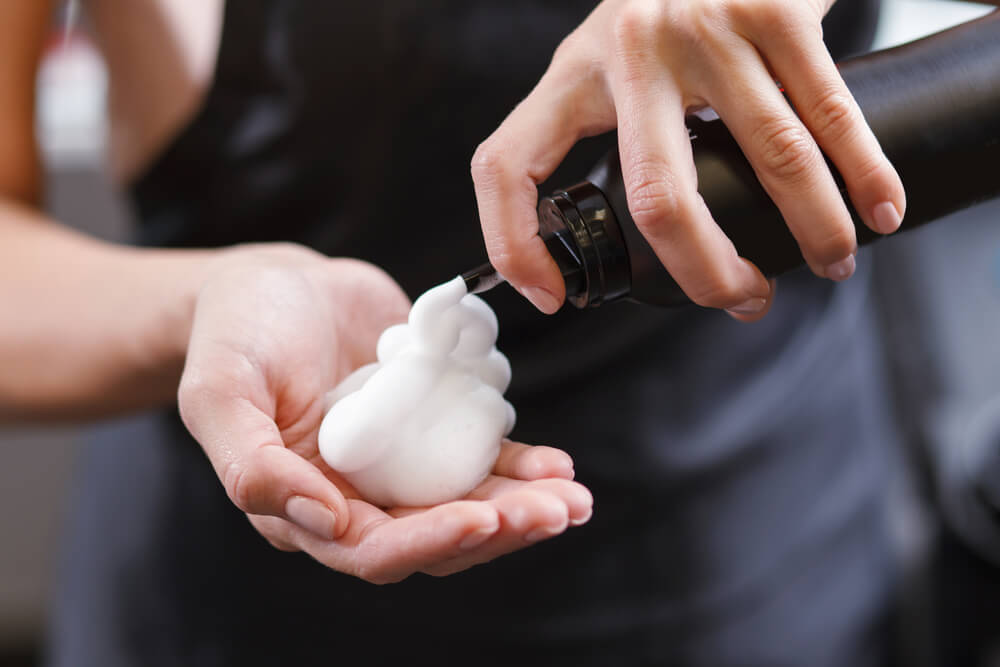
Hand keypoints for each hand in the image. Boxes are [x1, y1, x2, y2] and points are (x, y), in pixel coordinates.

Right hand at [178, 244, 591, 582]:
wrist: (279, 284)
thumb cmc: (234, 333)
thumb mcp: (220, 393)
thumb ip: (253, 466)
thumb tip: (327, 523)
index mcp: (303, 505)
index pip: (373, 549)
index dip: (430, 541)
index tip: (483, 519)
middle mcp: (357, 496)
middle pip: (436, 534)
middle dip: (499, 529)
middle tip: (556, 513)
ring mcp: (399, 463)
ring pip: (467, 503)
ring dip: (523, 506)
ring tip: (573, 498)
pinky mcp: (429, 426)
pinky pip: (479, 457)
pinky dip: (519, 463)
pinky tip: (556, 463)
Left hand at [473, 0, 904, 319]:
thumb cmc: (668, 11)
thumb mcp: (612, 60)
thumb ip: (611, 127)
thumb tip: (646, 233)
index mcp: (573, 73)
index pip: (506, 163)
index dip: (513, 243)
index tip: (551, 295)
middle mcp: (630, 51)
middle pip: (657, 196)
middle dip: (706, 271)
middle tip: (739, 298)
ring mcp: (704, 30)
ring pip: (768, 160)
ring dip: (810, 230)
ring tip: (830, 265)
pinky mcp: (776, 11)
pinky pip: (828, 114)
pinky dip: (864, 174)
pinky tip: (878, 212)